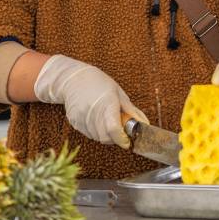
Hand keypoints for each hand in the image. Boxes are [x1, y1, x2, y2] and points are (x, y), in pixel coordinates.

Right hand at [33, 54, 147, 146]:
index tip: (127, 140)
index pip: (113, 128)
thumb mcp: (118, 92)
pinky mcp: (74, 122)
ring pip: (97, 138)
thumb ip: (131, 111)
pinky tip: (95, 119)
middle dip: (115, 138)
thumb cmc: (98, 83)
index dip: (122, 138)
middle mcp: (92, 112)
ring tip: (106, 120)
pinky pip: (88, 134)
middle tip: (118, 128)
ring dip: (105, 135)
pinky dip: (95, 132)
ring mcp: (81, 118)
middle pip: (106, 137)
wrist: (73, 79)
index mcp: (106, 103)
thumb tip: (145, 124)